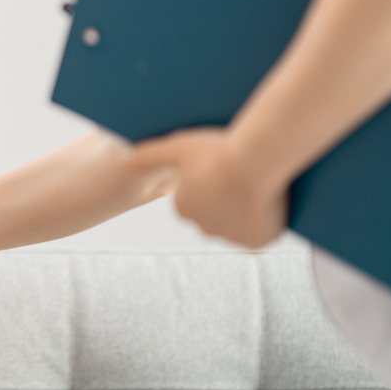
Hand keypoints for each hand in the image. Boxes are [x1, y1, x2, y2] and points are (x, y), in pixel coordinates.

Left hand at [129, 127, 288, 248]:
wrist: (256, 160)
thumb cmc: (216, 150)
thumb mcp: (177, 147)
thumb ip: (148, 155)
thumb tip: (122, 160)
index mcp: (184, 208)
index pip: (197, 199)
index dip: (212, 182)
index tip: (223, 167)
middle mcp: (204, 228)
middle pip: (217, 215)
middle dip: (227, 201)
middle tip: (241, 175)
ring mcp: (231, 237)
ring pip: (239, 225)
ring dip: (246, 213)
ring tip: (255, 186)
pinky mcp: (256, 242)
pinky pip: (260, 234)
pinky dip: (265, 222)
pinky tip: (268, 201)